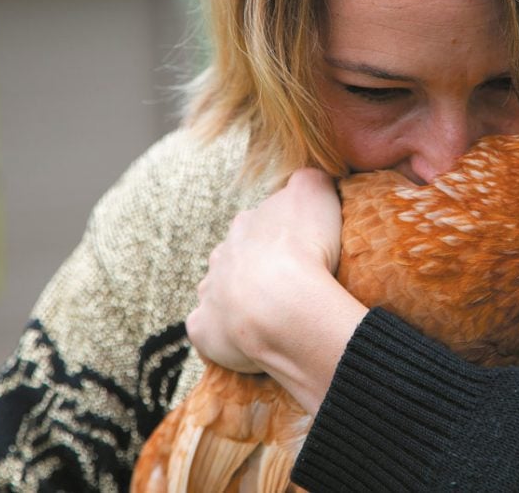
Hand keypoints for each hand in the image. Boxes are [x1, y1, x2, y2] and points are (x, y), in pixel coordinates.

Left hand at [186, 169, 366, 411]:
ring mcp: (209, 291)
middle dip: (254, 268)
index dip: (281, 238)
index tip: (301, 252)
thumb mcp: (315, 190)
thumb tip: (309, 178)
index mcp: (247, 224)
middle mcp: (222, 253)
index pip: (261, 224)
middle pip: (236, 257)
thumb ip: (310, 178)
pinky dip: (221, 334)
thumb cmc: (304, 247)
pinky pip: (207, 329)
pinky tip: (245, 340)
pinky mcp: (203, 327)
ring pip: (218, 290)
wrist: (283, 304)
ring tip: (268, 315)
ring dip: (236, 299)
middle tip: (287, 286)